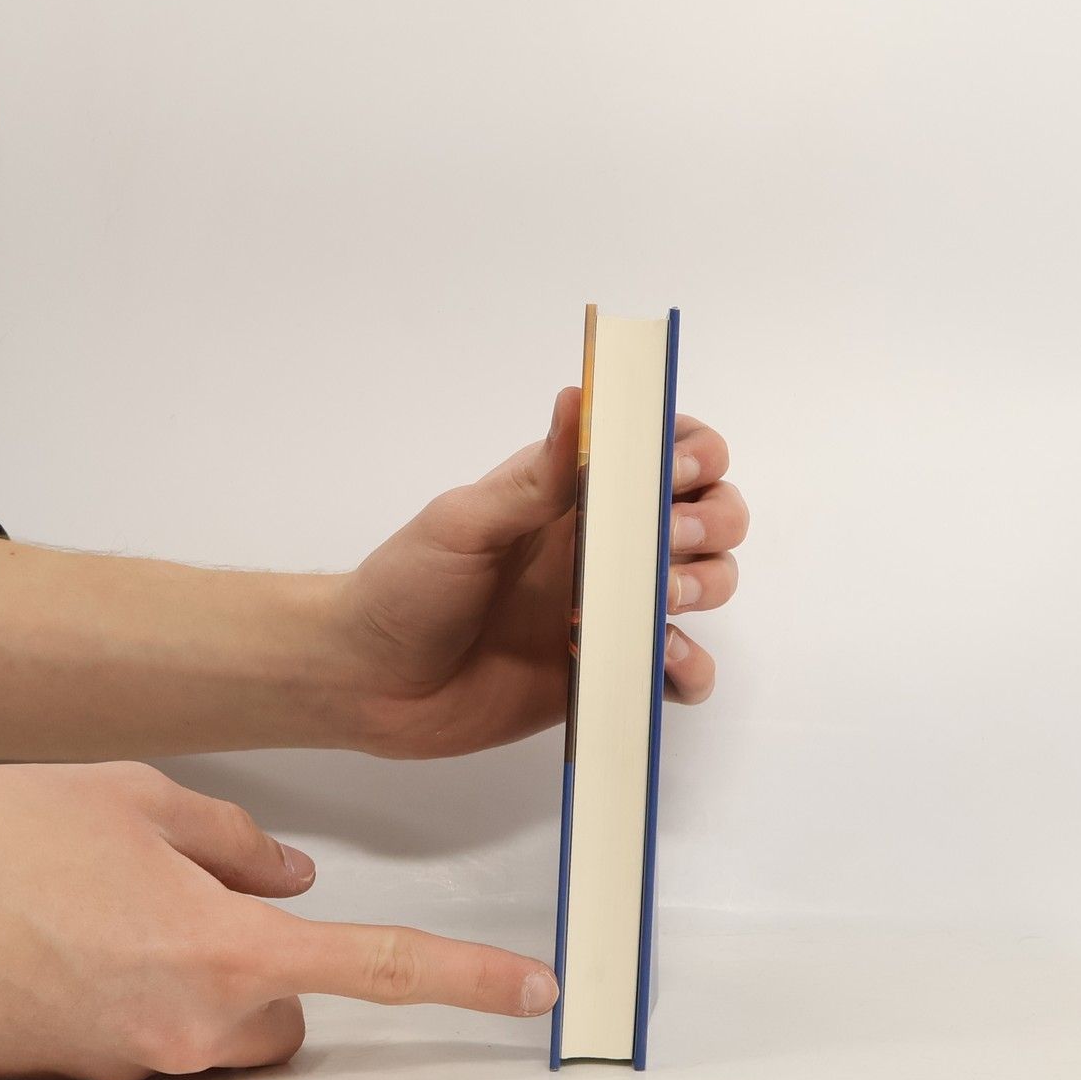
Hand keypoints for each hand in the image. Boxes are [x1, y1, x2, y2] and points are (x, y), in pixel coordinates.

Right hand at [0, 759, 559, 1079]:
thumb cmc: (0, 831)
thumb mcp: (139, 798)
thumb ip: (237, 841)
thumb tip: (291, 878)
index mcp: (223, 948)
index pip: (378, 969)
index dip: (467, 983)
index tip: (536, 997)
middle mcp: (184, 1028)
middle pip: (283, 1018)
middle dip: (269, 969)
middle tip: (192, 894)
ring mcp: (124, 1067)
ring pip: (211, 1035)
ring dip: (194, 980)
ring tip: (102, 907)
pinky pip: (141, 1046)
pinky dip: (131, 997)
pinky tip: (62, 940)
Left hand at [336, 390, 747, 758]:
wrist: (370, 683)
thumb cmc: (405, 588)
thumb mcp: (464, 523)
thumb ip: (535, 476)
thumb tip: (581, 396)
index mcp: (573, 492)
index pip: (662, 449)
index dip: (692, 451)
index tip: (675, 470)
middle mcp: (604, 543)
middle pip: (707, 513)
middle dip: (710, 521)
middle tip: (665, 543)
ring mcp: (611, 608)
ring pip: (708, 582)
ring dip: (705, 585)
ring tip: (655, 604)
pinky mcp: (609, 670)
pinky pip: (679, 668)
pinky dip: (690, 667)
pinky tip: (659, 664)